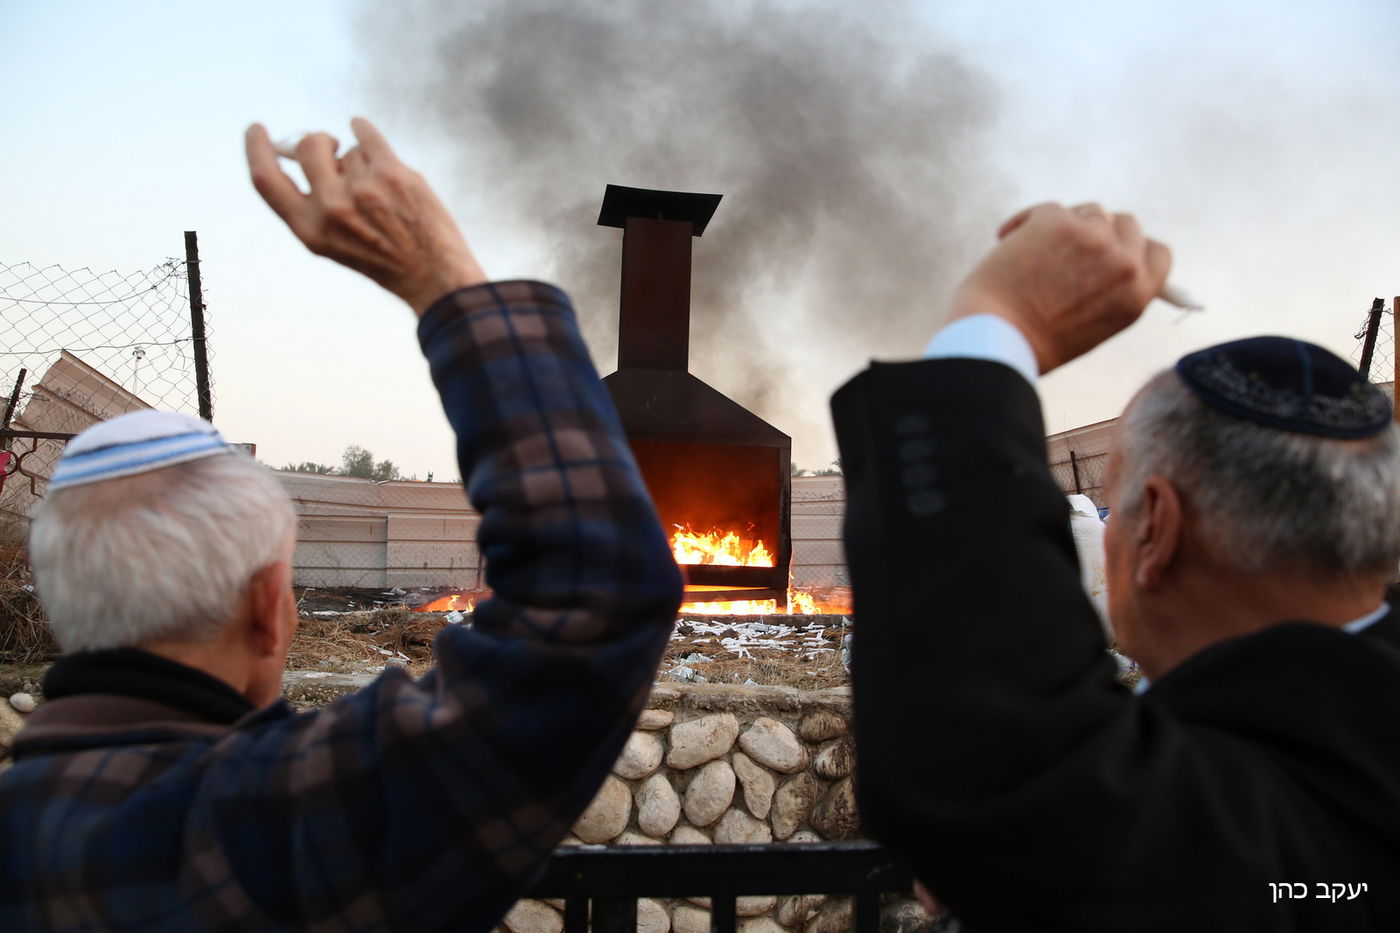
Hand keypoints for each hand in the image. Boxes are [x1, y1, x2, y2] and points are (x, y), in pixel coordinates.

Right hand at [245, 117, 486, 314]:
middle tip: (332, 148)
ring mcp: (362, 189)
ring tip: (382, 194)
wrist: (432, 276)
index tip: (257, 129)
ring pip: (350, 150)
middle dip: (319, 140)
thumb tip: (293, 147)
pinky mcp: (392, 173)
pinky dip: (363, 128)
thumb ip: (310, 200)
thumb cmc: (381, 257)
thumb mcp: (332, 240)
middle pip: (308, 146)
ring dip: (362, 162)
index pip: (265, 179)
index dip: (256, 148)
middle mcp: (331, 208)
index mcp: (309, 229)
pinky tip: (361, 127)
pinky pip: (367, 134)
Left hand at [948, 202, 1171, 373]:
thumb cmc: (1035, 341)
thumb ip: (1111, 292)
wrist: (996, 339)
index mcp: (1139, 293)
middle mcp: (1125, 263)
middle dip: (1099, 231)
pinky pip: (1049, 208)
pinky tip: (1005, 240)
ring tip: (1033, 254)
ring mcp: (1095, 238)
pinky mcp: (1060, 221)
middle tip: (1065, 248)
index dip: (1132, 247)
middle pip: (1126, 223)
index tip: (1109, 250)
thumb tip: (1109, 259)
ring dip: (1065, 225)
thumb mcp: (1093, 325)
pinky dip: (1025, 223)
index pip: (1157, 253)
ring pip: (1088, 211)